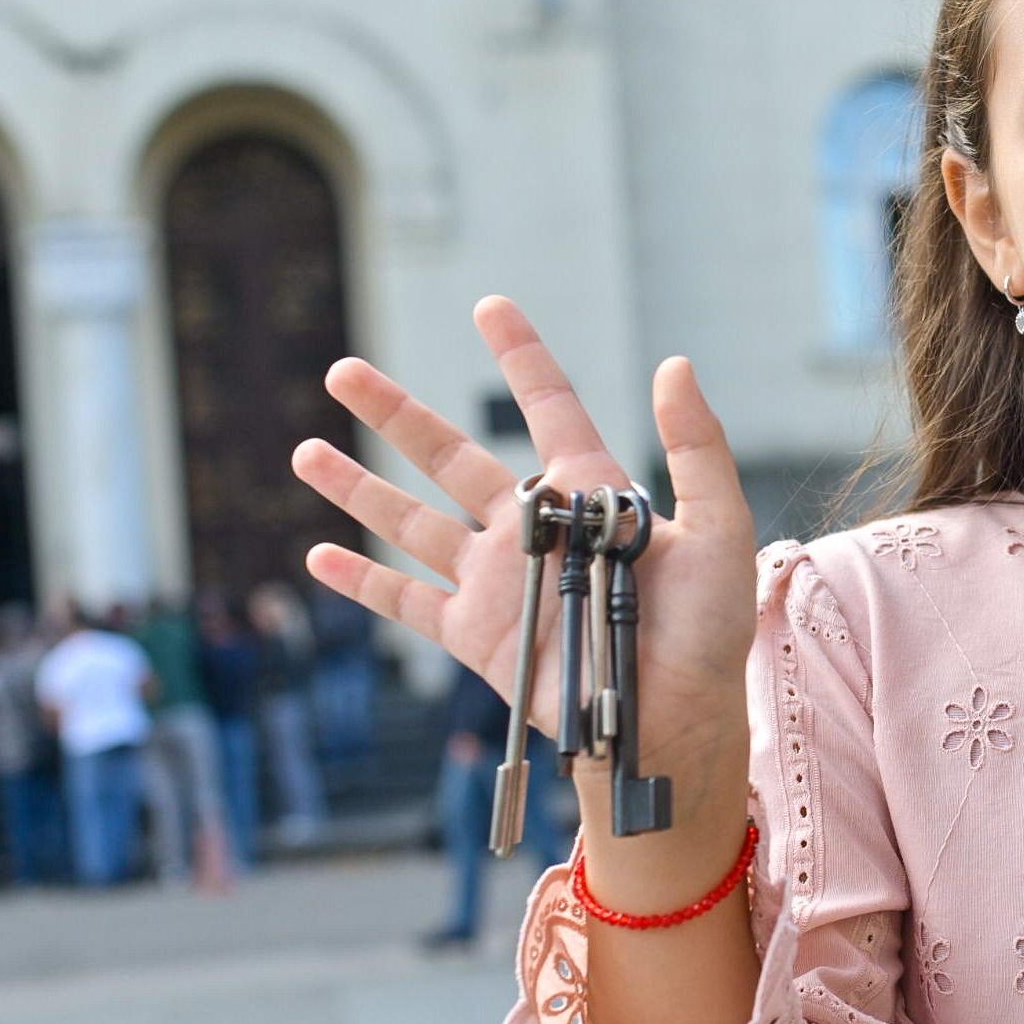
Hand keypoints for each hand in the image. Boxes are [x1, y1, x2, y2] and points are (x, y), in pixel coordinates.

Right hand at [290, 298, 758, 803]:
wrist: (674, 718)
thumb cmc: (708, 629)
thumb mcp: (719, 528)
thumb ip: (698, 448)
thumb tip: (675, 364)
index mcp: (589, 492)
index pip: (548, 408)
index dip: (521, 357)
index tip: (490, 305)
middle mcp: (532, 528)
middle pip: (447, 455)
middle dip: (394, 413)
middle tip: (341, 371)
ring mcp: (497, 580)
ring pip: (409, 520)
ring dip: (357, 489)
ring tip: (303, 452)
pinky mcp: (476, 634)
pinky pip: (405, 600)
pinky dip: (361, 581)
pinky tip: (317, 558)